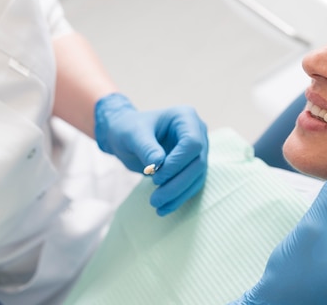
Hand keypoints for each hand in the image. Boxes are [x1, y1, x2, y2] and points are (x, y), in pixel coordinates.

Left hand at [94, 93, 207, 215]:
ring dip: (178, 194)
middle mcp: (198, 132)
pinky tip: (164, 209)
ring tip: (156, 205)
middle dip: (177, 183)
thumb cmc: (129, 129)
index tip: (155, 176)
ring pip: (197, 176)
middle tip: (154, 199)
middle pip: (198, 162)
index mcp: (186, 117)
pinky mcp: (194, 165)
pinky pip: (193, 183)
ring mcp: (199, 149)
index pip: (192, 143)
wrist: (128, 136)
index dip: (177, 163)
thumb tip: (158, 165)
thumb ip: (146, 147)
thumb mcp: (132, 135)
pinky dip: (179, 197)